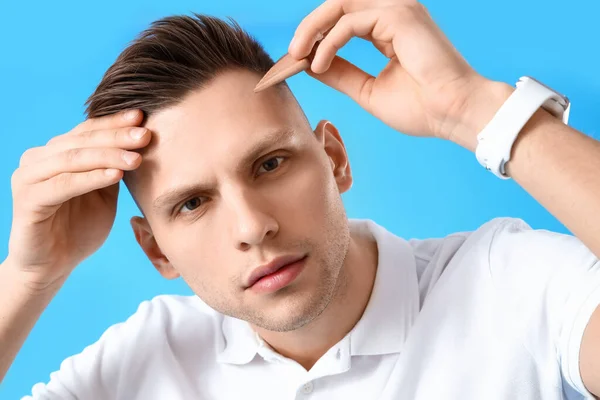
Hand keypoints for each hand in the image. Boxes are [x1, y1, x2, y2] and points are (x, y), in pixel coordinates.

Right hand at [5, 110, 149, 290]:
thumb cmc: (79, 228)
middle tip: (145, 135)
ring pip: (74, 158)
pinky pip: (64, 184)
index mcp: (56, 153)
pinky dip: (91, 178)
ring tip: (136, 158)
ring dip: (108, 156)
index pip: (88, 131)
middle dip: (117, 136)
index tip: (143, 116)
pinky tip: (116, 176)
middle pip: (82, 140)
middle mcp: (38, 159)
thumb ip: (115, 168)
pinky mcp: (27, 200)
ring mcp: (29, 177)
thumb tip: (141, 142)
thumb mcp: (104, 194)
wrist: (53, 266)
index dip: (115, 123)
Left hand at [289, 0, 508, 144]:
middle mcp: (393, 12)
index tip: (295, 61)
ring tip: (297, 57)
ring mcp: (397, 10)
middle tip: (291, 55)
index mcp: (389, 28)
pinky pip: (349, 22)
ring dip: (312, 29)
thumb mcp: (367, 90)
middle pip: (337, 6)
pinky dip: (328, 42)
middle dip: (308, 28)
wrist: (453, 114)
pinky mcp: (399, 15)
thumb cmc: (422, 108)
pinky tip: (318, 64)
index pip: (343, 21)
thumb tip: (309, 65)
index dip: (315, 38)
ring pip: (339, 6)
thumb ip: (340, 73)